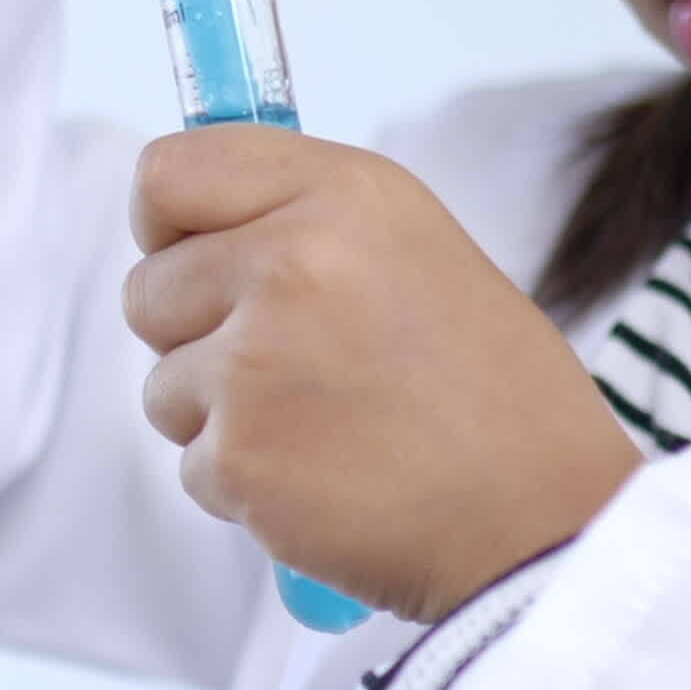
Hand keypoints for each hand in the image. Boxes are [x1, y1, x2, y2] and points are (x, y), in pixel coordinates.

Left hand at [125, 126, 646, 621]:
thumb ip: (304, 224)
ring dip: (222, 416)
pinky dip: (246, 484)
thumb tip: (191, 229)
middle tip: (291, 370)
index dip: (168, 225)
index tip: (195, 257)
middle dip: (195, 335)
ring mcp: (254, 361)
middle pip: (147, 287)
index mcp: (343, 195)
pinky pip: (191, 463)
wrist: (543, 517)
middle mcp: (290, 261)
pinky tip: (327, 481)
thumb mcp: (415, 252)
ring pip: (164, 383)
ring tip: (325, 429)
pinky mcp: (238, 453)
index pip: (171, 172)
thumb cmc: (492, 393)